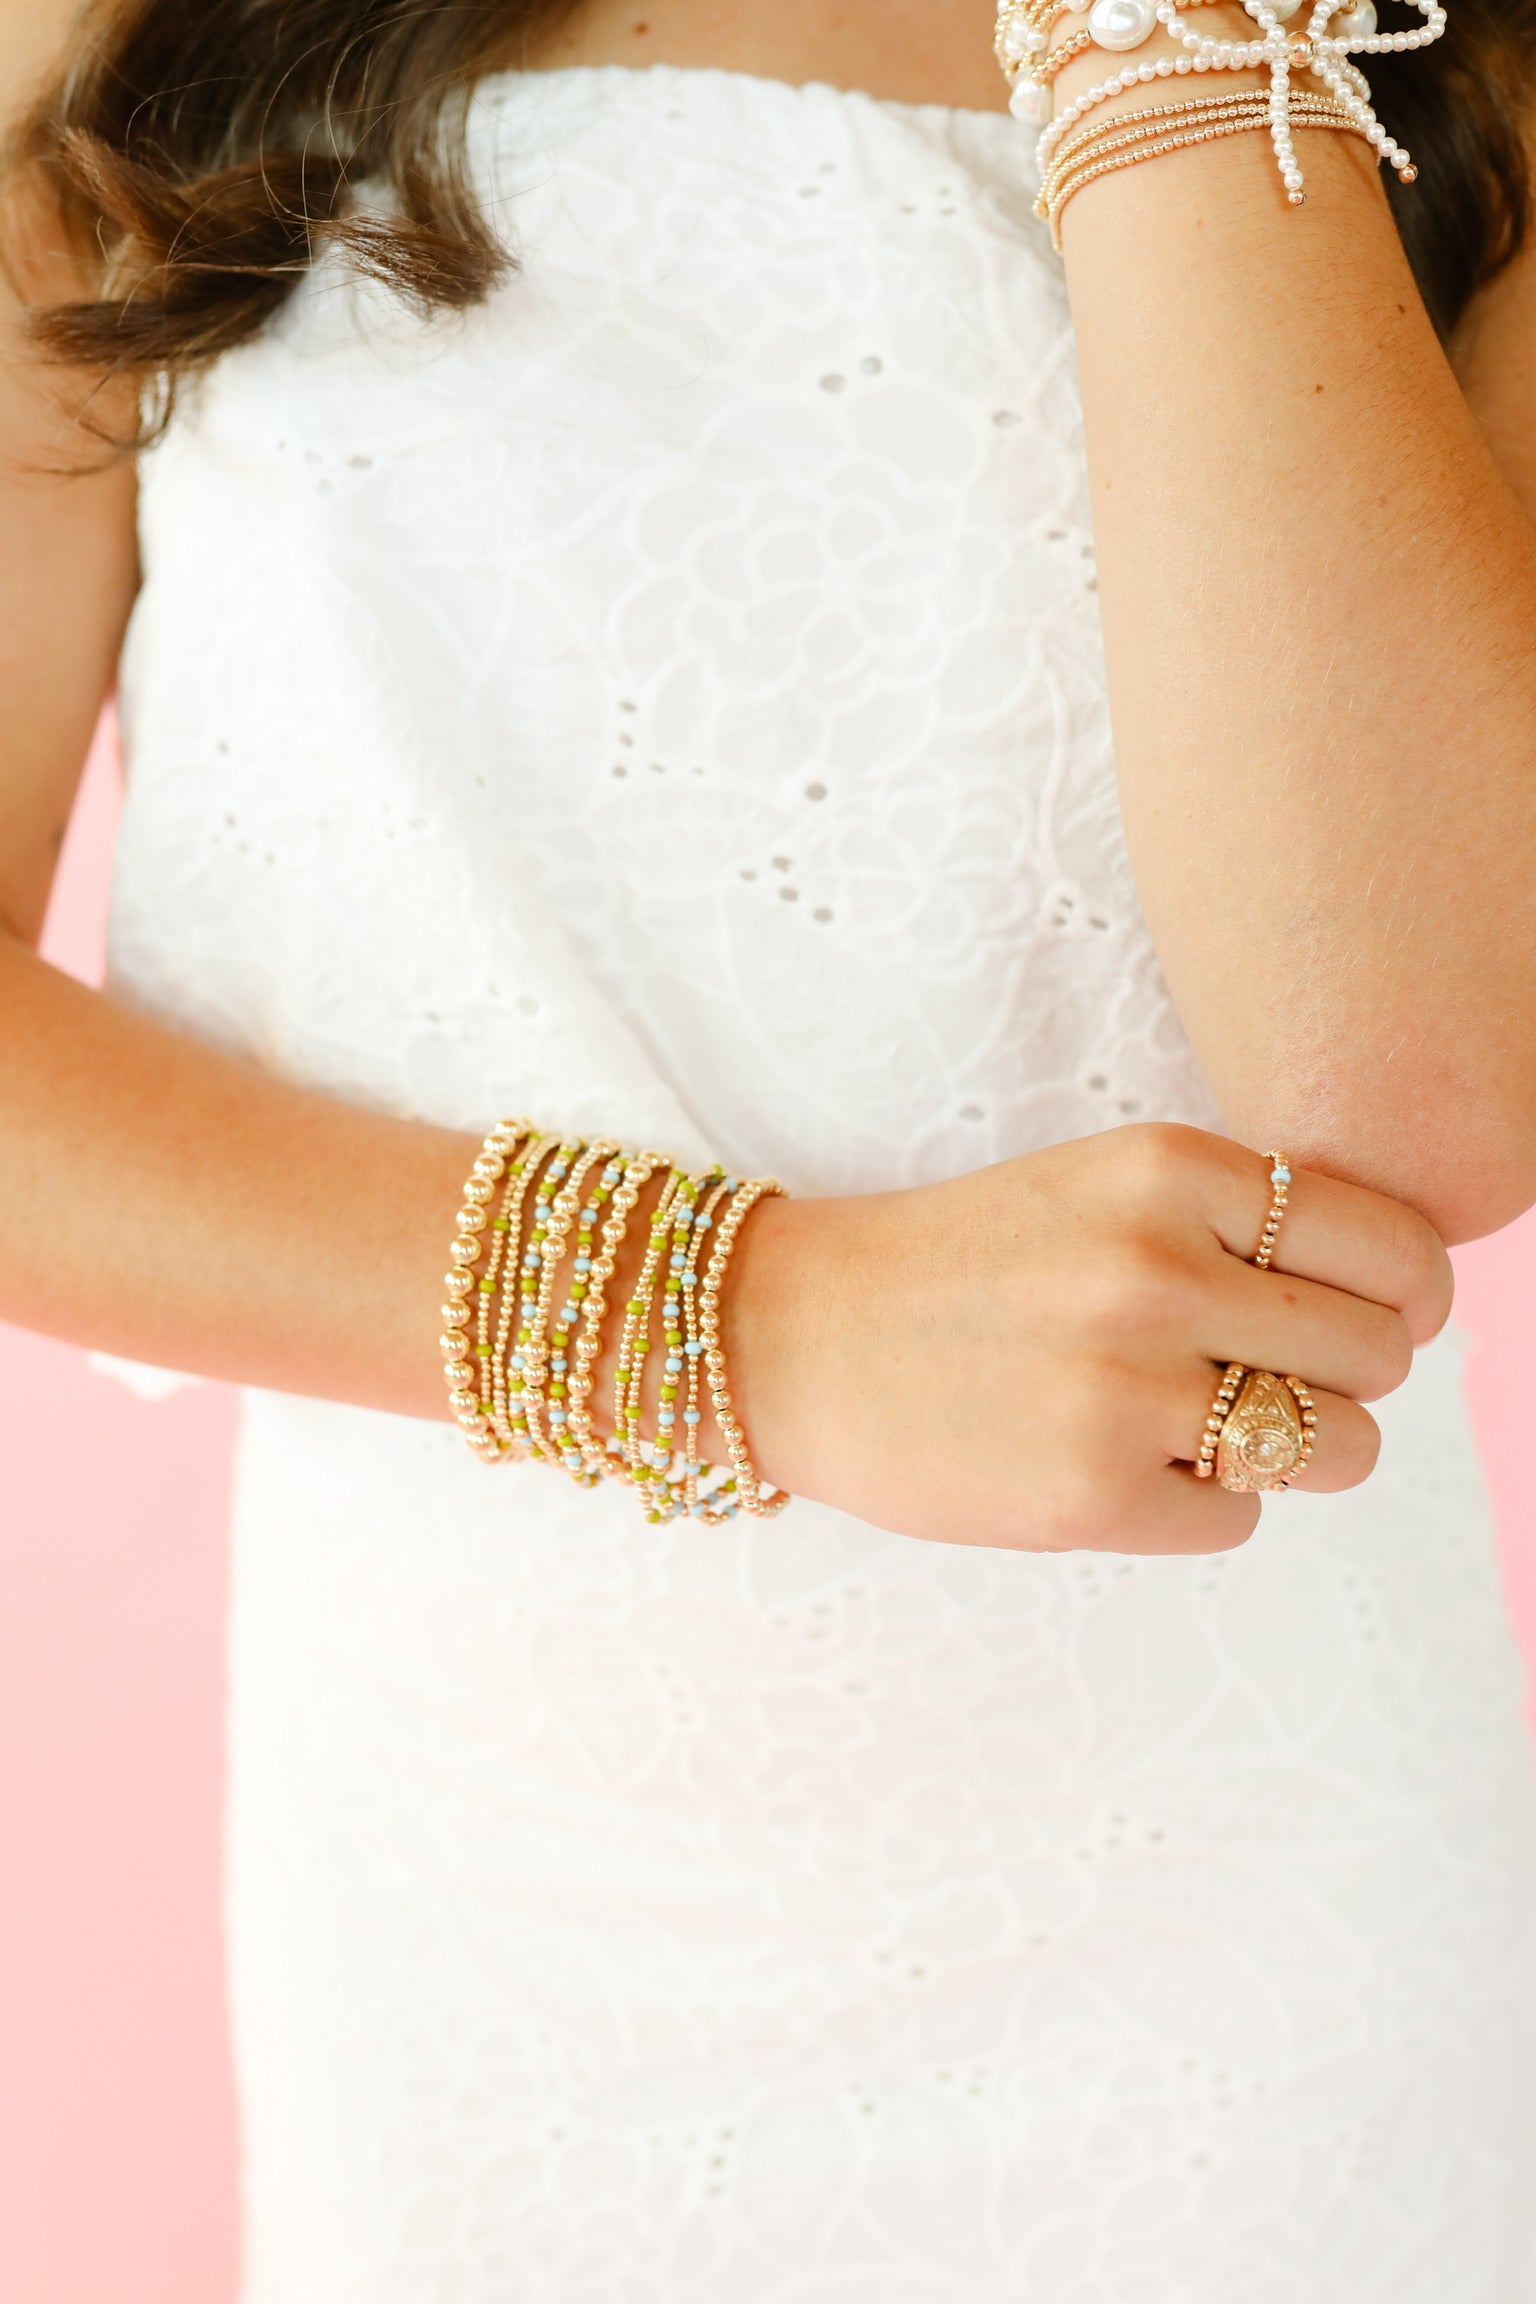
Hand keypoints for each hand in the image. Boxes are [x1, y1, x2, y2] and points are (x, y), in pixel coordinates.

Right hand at [727, 1123, 1452, 1553]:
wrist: (794, 1336)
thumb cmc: (964, 1264)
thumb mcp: (1103, 1185)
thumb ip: (1239, 1222)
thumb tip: (1397, 1303)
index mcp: (1169, 1170)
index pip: (1395, 1245)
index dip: (1410, 1294)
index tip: (1380, 1315)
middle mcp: (1157, 1269)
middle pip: (1380, 1353)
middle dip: (1347, 1376)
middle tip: (1274, 1377)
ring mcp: (1124, 1388)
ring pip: (1338, 1447)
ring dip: (1296, 1450)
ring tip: (1208, 1427)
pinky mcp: (1092, 1495)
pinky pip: (1240, 1520)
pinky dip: (1199, 1505)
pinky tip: (1123, 1465)